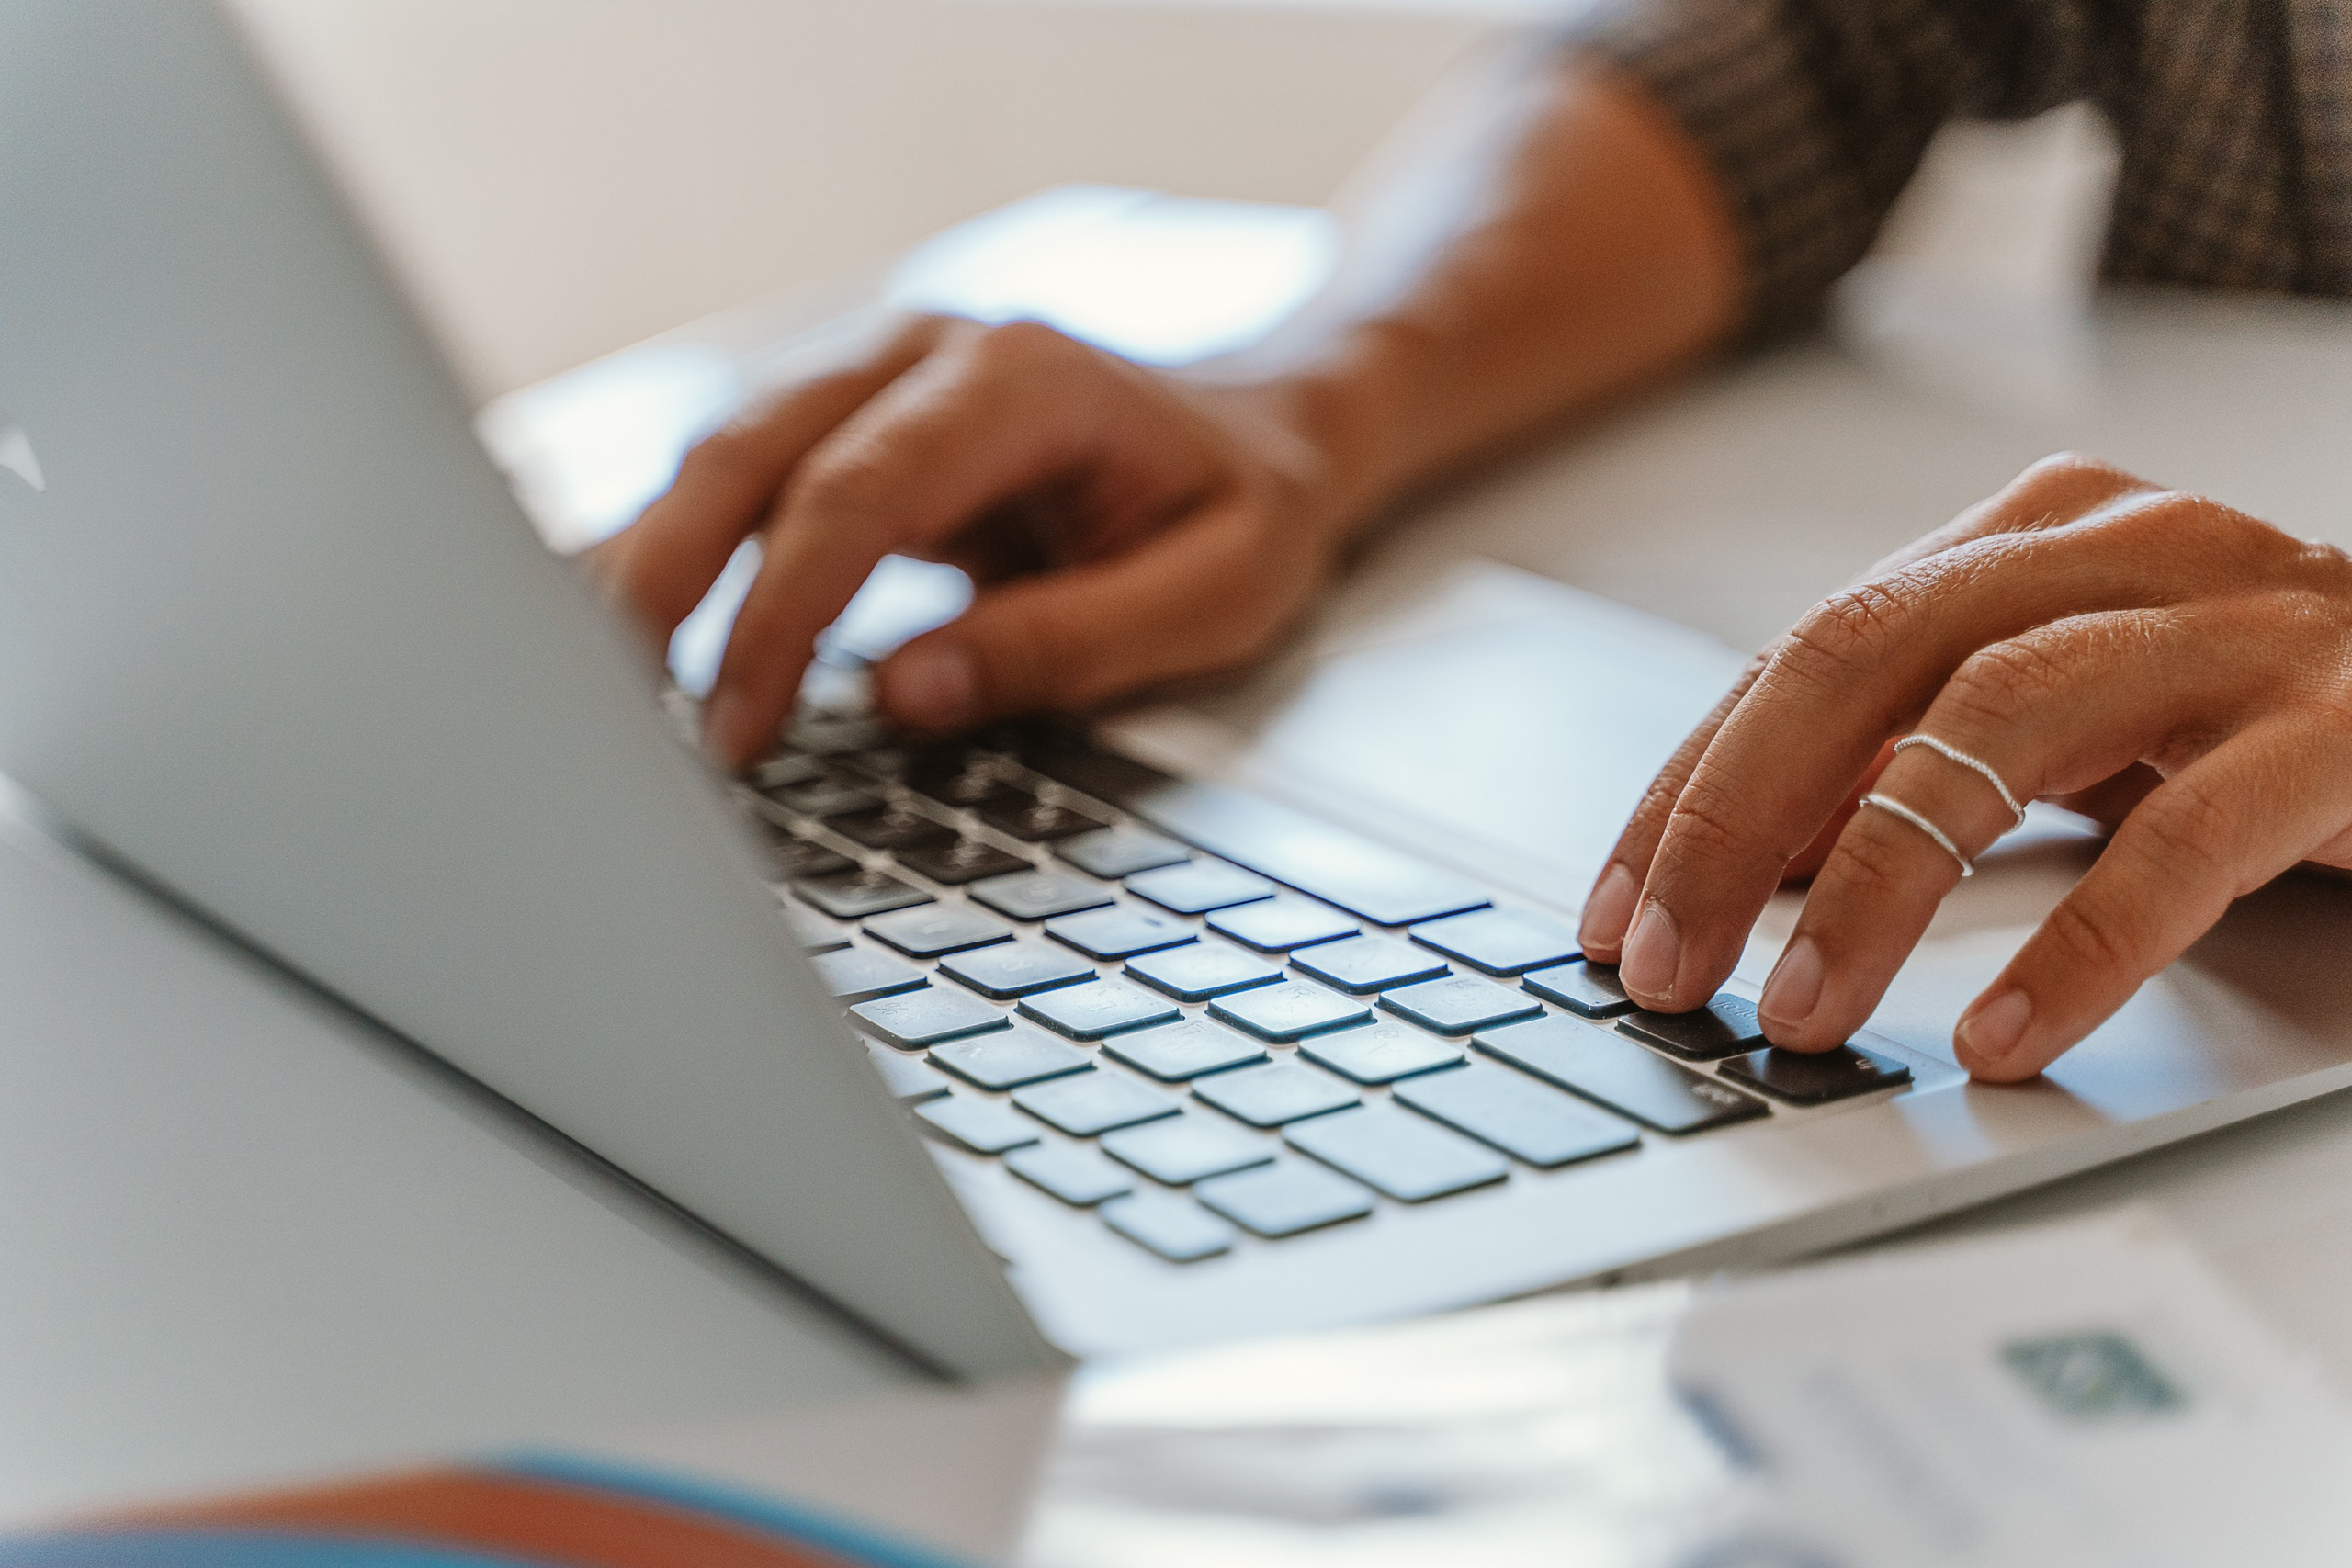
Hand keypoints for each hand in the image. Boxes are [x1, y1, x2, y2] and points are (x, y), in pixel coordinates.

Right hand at [588, 314, 1357, 768]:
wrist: (1260, 431)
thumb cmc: (1241, 511)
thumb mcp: (1214, 595)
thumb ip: (1068, 642)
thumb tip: (905, 694)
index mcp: (1021, 378)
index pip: (857, 490)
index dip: (779, 614)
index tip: (737, 729)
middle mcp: (925, 350)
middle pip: (746, 448)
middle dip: (665, 582)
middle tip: (618, 716)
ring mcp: (874, 371)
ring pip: (715, 451)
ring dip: (647, 565)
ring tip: (589, 685)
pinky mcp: (846, 419)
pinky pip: (732, 474)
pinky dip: (671, 546)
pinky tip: (616, 621)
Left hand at [1576, 454, 2351, 1081]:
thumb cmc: (2253, 714)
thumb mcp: (2061, 722)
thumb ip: (1911, 764)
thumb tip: (1741, 865)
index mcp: (2024, 538)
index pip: (1804, 654)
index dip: (1689, 787)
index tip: (1610, 910)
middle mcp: (2117, 547)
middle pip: (1863, 657)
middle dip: (1733, 820)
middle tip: (1662, 964)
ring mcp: (2236, 622)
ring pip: (1997, 725)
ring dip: (1873, 884)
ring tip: (1798, 1012)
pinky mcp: (2346, 723)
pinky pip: (2185, 839)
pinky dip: (2078, 945)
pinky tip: (2001, 1036)